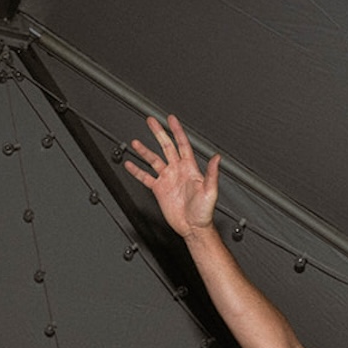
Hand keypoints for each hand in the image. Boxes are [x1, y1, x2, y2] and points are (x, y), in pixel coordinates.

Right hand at [125, 114, 218, 237]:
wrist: (193, 228)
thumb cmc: (204, 212)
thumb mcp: (210, 191)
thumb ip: (212, 174)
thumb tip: (217, 158)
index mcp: (190, 168)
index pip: (182, 145)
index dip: (177, 131)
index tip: (171, 119)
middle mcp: (178, 171)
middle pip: (166, 147)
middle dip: (159, 133)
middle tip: (151, 121)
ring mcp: (168, 179)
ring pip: (154, 160)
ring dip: (145, 151)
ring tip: (136, 142)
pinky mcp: (160, 189)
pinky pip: (146, 177)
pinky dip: (137, 171)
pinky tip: (130, 164)